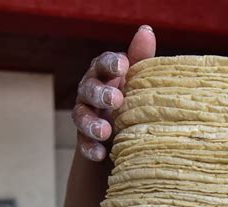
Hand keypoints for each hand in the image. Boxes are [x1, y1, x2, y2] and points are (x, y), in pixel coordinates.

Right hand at [72, 25, 155, 161]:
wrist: (122, 131)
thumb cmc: (132, 97)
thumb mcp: (138, 80)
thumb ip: (140, 59)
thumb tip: (146, 30)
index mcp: (104, 74)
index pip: (103, 64)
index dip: (111, 64)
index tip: (123, 66)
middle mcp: (90, 91)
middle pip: (89, 89)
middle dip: (101, 93)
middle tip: (116, 99)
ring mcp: (85, 114)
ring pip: (81, 116)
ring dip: (91, 123)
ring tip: (105, 132)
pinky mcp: (84, 137)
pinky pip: (82, 143)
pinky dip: (90, 148)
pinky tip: (100, 154)